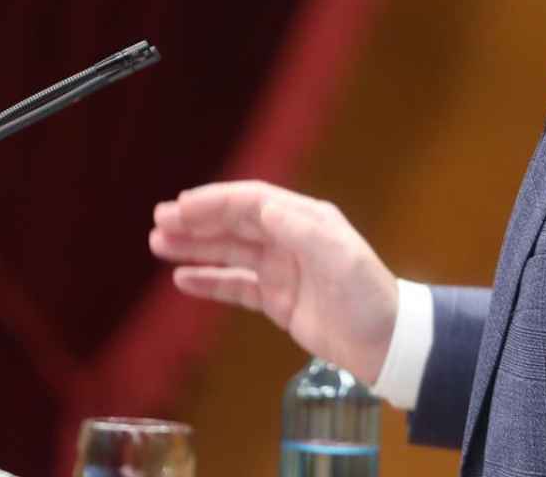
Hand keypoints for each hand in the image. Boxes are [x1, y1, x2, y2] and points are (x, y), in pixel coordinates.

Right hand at [149, 180, 398, 383]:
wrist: (387, 343)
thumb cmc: (364, 294)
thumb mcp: (337, 254)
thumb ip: (296, 228)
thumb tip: (258, 206)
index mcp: (304, 219)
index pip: (250, 202)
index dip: (214, 202)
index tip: (180, 207)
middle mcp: (288, 239)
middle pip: (233, 224)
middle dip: (195, 221)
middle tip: (157, 222)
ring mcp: (280, 271)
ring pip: (228, 253)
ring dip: (194, 247)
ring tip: (158, 244)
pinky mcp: (276, 301)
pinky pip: (235, 287)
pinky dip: (209, 281)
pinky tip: (182, 279)